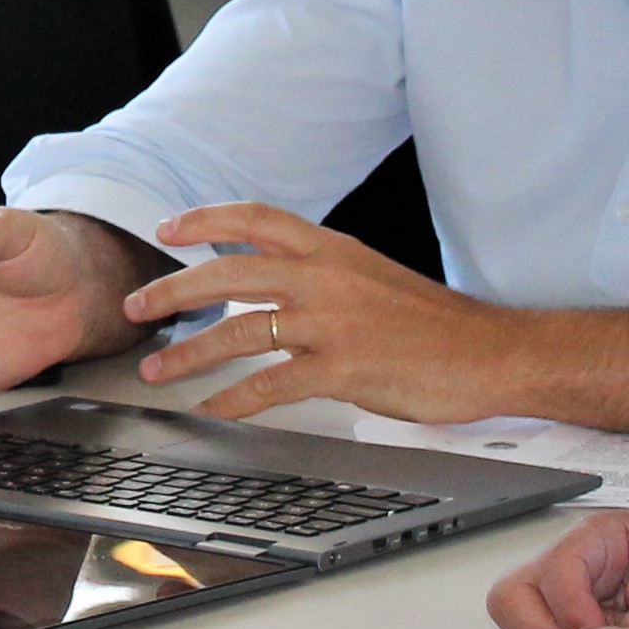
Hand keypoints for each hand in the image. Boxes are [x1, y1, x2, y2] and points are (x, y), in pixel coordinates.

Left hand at [134, 202, 525, 423]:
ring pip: (239, 329)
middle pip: (229, 271)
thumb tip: (275, 288)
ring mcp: (333, 322)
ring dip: (190, 353)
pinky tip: (212, 409)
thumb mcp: (373, 278)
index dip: (206, 220)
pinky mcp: (344, 367)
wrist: (492, 353)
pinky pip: (270, 384)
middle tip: (136, 306)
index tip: (167, 228)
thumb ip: (324, 277)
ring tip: (157, 370)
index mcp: (334, 250)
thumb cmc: (436, 326)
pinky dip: (233, 399)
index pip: (257, 219)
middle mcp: (327, 277)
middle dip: (173, 288)